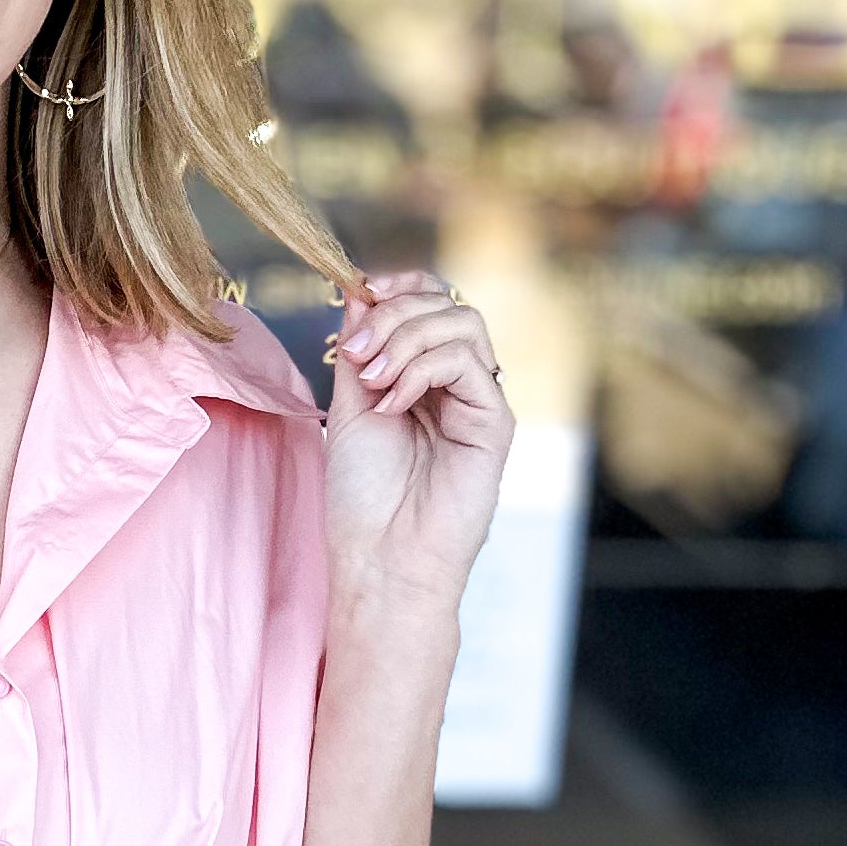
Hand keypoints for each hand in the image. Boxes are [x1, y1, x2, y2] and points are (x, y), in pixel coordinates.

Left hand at [322, 268, 515, 612]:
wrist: (381, 558)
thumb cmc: (364, 497)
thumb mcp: (350, 407)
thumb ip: (361, 351)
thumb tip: (360, 291)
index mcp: (423, 377)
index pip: (429, 303)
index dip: (400, 287)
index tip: (362, 290)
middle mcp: (457, 384)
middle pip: (445, 304)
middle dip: (394, 314)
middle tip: (357, 354)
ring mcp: (479, 400)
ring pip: (461, 322)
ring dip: (406, 338)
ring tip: (372, 381)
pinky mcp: (495, 421)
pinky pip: (467, 362)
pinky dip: (422, 369)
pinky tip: (395, 403)